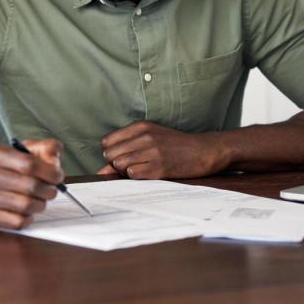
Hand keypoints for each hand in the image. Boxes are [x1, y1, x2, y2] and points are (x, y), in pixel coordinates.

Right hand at [0, 139, 63, 229]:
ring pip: (26, 205)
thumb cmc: (0, 169)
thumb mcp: (18, 152)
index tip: (58, 177)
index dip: (50, 172)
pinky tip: (26, 212)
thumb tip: (56, 152)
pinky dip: (28, 218)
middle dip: (49, 190)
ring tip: (39, 201)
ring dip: (40, 205)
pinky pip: (18, 222)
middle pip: (31, 186)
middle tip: (51, 191)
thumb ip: (42, 148)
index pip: (30, 164)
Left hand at [98, 121, 226, 179]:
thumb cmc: (174, 144)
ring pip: (119, 165)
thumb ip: (124, 149)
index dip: (112, 152)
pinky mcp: (159, 167)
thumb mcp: (150, 138)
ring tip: (142, 168)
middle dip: (116, 163)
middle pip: (110, 155)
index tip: (124, 155)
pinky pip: (132, 174)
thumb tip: (101, 171)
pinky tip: (149, 173)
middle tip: (133, 164)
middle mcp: (143, 137)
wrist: (203, 150)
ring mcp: (152, 151)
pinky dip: (137, 176)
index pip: (106, 142)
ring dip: (126, 171)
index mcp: (139, 126)